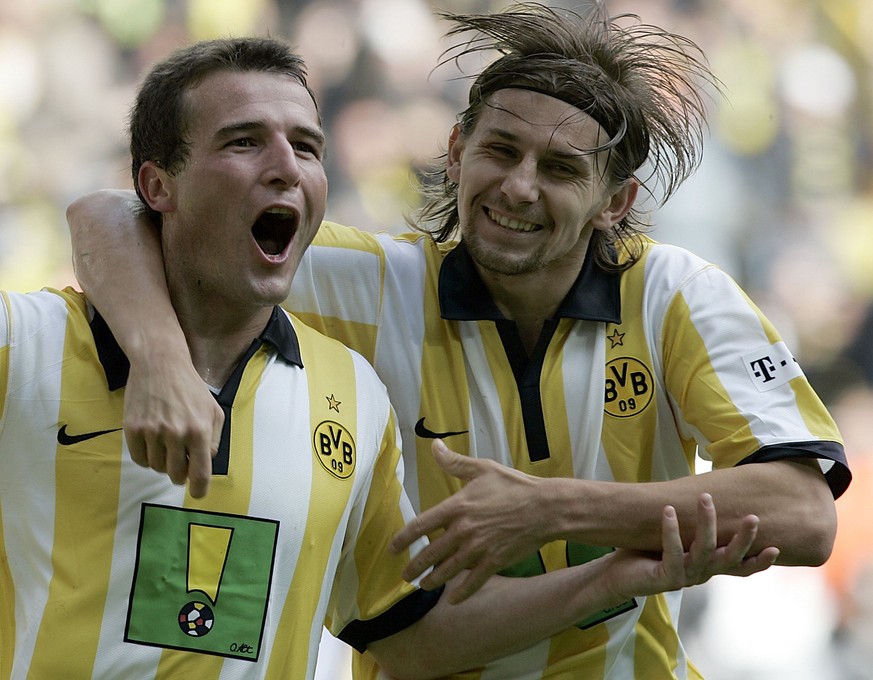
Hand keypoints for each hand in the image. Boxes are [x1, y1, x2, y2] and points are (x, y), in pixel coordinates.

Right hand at [124, 347, 222, 497]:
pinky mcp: (132, 428)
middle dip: (180, 473)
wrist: (160, 364)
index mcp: (199, 430)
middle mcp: (176, 433)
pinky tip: (153, 444)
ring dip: (163, 463)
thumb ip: (215, 439)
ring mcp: (152, 431)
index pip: (200, 472)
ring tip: (167, 446)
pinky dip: (146, 458)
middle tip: (181, 462)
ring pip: (157, 468)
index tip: (198, 494)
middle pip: (176, 474)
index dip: (199, 489)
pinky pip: (139, 459)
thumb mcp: (214, 410)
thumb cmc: (191, 388)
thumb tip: (206, 462)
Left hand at [391, 439, 549, 602]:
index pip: (421, 525)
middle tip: (405, 576)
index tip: (393, 549)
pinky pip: (472, 582)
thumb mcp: (482, 468)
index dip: (403, 539)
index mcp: (457, 507)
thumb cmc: (513, 486)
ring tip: (424, 585)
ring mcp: (478, 549)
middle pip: (430, 553)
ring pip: (447, 570)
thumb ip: (454, 462)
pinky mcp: (494, 561)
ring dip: (433, 580)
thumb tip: (434, 446)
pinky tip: (453, 600)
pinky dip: (461, 593)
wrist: (544, 508)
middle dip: (414, 567)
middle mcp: (463, 530)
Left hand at [604, 493, 778, 601]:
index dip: (759, 562)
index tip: (777, 548)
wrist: (621, 576)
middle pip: (729, 559)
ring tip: (705, 497)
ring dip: (705, 523)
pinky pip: (672, 552)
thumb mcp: (679, 540)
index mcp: (708, 566)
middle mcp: (701, 573)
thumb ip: (695, 529)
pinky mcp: (665, 577)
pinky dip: (671, 530)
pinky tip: (668, 511)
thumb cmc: (650, 553)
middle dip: (743, 539)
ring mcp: (684, 577)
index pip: (740, 567)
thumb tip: (710, 496)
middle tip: (753, 517)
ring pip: (703, 551)